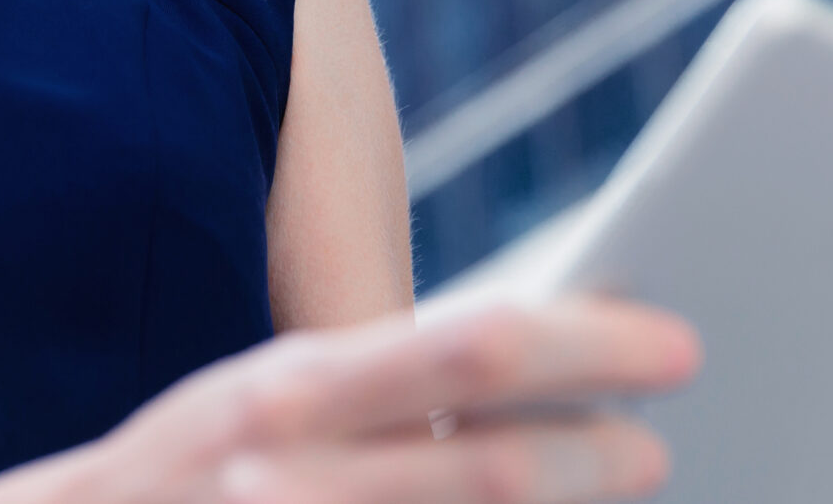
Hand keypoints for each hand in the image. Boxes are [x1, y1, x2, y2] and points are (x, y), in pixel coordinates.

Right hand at [0, 295, 701, 503]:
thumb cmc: (159, 489)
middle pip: (492, 468)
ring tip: (619, 485)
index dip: (588, 348)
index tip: (673, 344)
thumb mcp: (253, 415)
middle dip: (599, 457)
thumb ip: (359, 394)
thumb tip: (503, 378)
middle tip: (657, 448)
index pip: (469, 347)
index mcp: (282, 394)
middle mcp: (288, 476)